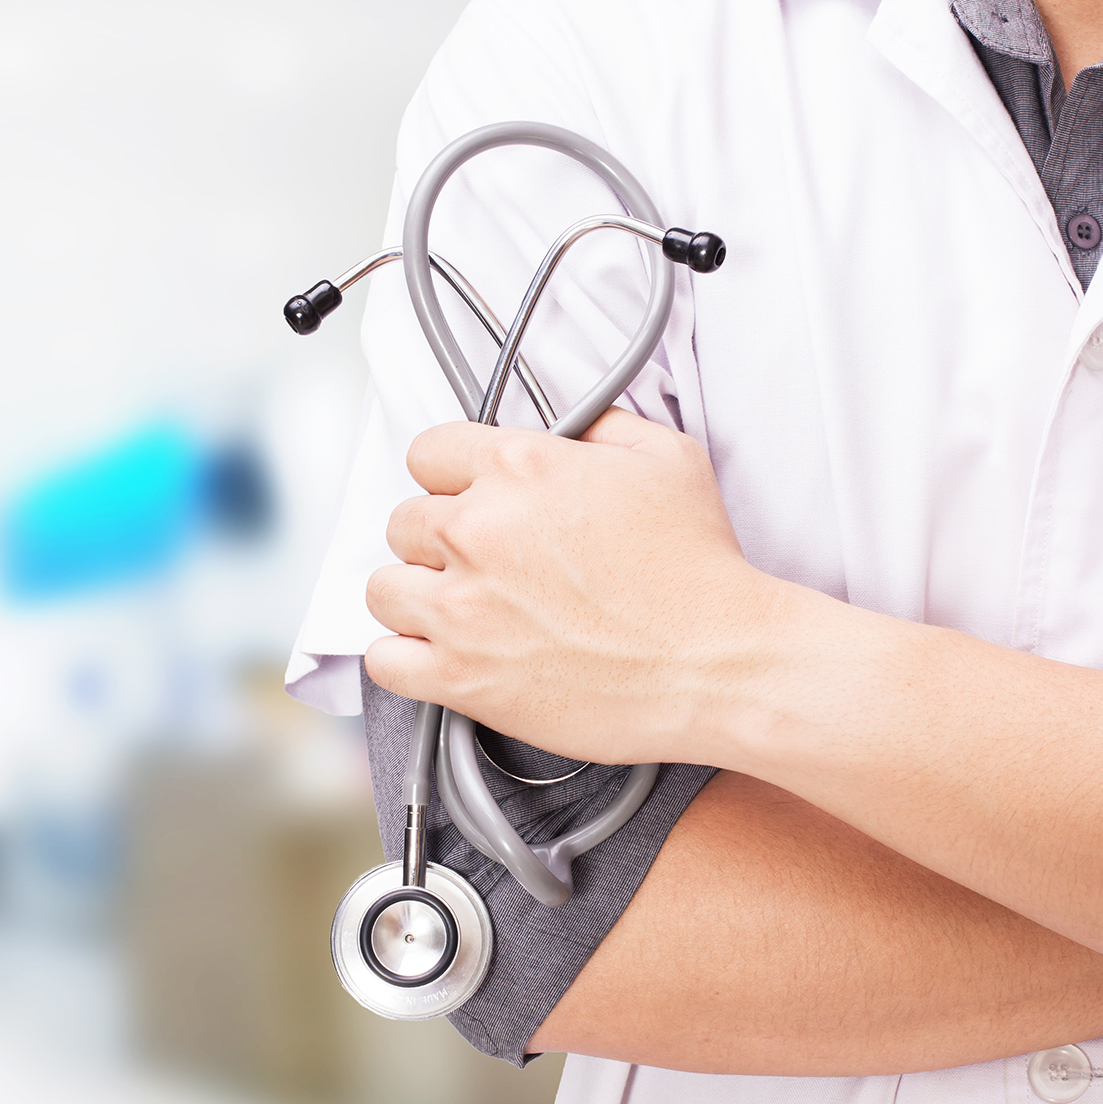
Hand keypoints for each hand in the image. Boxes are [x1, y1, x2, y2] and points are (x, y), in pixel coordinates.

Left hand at [364, 408, 772, 763]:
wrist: (718, 664)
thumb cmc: (700, 572)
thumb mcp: (668, 460)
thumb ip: (604, 427)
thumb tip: (574, 426)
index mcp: (519, 469)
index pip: (428, 452)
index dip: (450, 477)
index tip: (467, 499)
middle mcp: (478, 532)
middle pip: (404, 522)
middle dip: (437, 540)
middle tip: (480, 563)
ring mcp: (463, 608)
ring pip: (384, 589)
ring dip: (416, 597)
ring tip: (457, 610)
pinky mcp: (461, 677)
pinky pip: (384, 661)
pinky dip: (404, 659)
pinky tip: (439, 655)